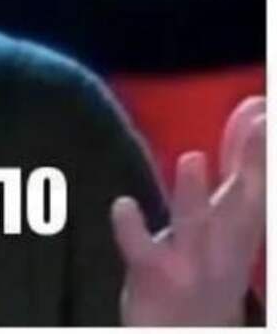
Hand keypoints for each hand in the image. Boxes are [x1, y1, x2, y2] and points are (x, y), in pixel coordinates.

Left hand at [111, 96, 264, 324]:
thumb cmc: (210, 267)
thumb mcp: (234, 220)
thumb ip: (241, 169)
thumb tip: (256, 114)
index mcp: (243, 227)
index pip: (258, 181)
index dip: (263, 145)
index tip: (265, 105)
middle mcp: (225, 244)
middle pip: (243, 201)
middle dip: (253, 163)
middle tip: (262, 121)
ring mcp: (193, 263)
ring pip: (196, 227)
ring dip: (195, 194)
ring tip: (191, 157)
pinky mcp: (157, 279)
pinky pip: (143, 254)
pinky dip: (132, 229)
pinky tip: (122, 205)